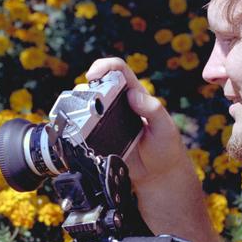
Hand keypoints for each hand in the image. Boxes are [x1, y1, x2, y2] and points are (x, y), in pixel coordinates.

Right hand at [85, 57, 193, 193]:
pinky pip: (84, 127)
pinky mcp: (100, 137)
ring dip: (78, 106)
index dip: (104, 66)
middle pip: (96, 85)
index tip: (93, 75)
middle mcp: (119, 104)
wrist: (159, 174)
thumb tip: (133, 94)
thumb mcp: (164, 127)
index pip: (118, 70)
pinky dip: (76, 125)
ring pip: (86, 105)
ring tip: (78, 116)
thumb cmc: (166, 147)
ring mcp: (108, 120)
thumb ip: (152, 109)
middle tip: (86, 101)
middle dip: (85, 88)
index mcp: (135, 94)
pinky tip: (75, 131)